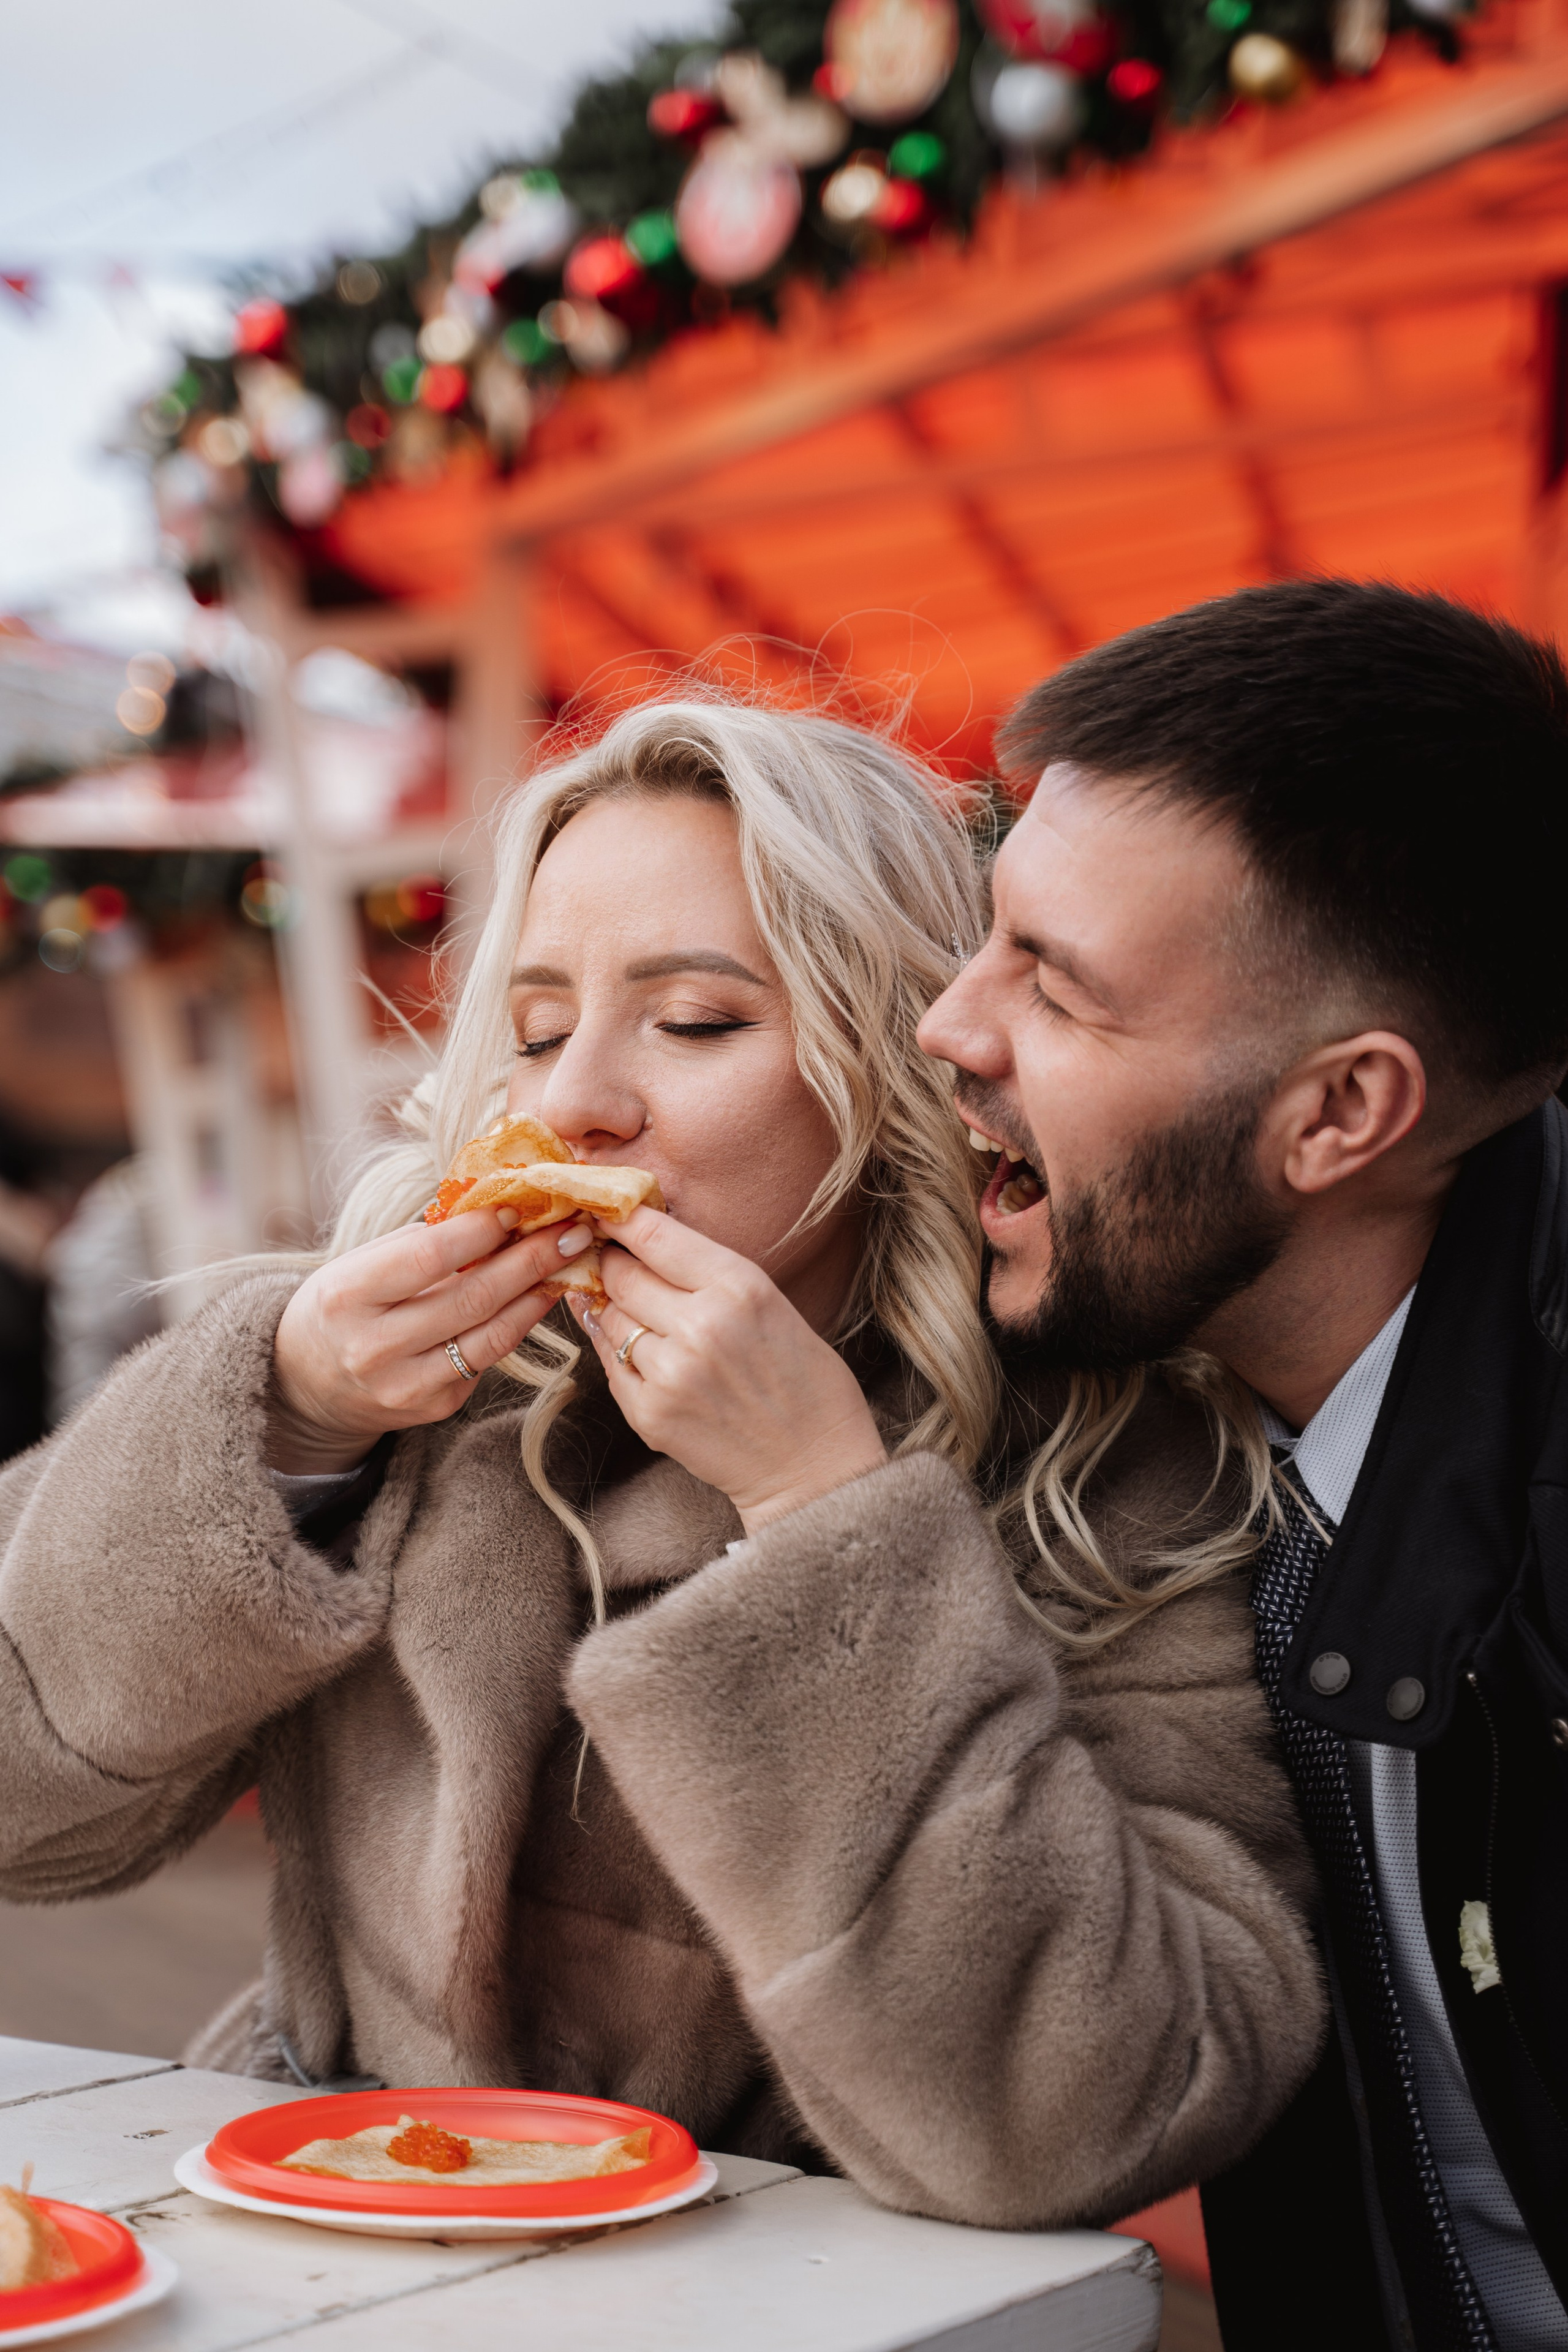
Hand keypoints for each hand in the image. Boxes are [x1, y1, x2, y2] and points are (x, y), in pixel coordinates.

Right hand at [268, 1209, 590, 1472]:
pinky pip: (488, 1359)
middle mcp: (374, 1348)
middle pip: (470, 1299)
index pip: (425, 1260)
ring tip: (568, 1259)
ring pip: (491, 1336)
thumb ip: (419, 1244)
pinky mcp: (435, 1408)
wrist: (308, 1383)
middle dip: (529, 1260)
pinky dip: (517, 1323)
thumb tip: (495, 1212)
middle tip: (571, 1228)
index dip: (478, 1233)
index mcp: (346, 1298)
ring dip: (537, 1293)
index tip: (518, 1207)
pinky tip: (537, 1294)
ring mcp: (407, 1386)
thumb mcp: (359, 1264)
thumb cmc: (342, 1305)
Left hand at [571, 1207, 886, 1534]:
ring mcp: (670, 1373)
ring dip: (613, 1308)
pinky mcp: (649, 1414)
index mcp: (739, 1287)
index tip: (609, 1210)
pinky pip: (610, 1363)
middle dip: (613, 1263)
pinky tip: (634, 1345)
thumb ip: (709, 1273)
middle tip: (613, 1259)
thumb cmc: (804, 1380)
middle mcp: (700, 1325)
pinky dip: (615, 1348)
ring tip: (634, 1309)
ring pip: (609, 1317)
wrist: (813, 1466)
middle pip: (622, 1274)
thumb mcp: (772, 1303)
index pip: (655, 1235)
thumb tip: (643, 1241)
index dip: (622, 1218)